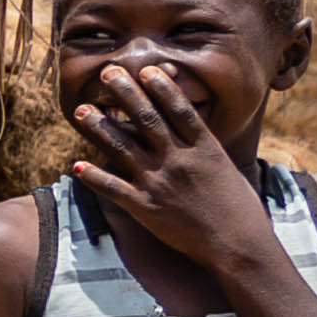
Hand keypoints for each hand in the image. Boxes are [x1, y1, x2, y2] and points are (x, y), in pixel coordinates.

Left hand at [66, 51, 267, 266]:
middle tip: (108, 73)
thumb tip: (194, 131)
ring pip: (124, 148)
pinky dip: (94, 176)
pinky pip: (113, 188)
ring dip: (100, 127)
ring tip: (83, 109)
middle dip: (126, 95)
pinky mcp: (146, 207)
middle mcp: (180, 161)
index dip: (162, 88)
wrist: (239, 247)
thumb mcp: (228, 170)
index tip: (146, 69)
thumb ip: (206, 150)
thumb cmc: (240, 211)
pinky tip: (76, 165)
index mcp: (205, 149)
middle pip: (148, 120)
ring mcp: (160, 183)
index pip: (180, 110)